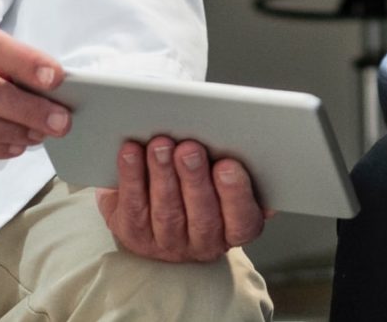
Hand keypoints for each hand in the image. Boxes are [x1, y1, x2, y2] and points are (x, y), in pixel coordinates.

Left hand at [94, 137, 271, 262]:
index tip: (227, 166)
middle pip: (202, 215)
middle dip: (194, 178)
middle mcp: (203, 241)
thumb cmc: (203, 188)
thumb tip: (255, 149)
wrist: (160, 215)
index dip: (235, 194)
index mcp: (235, 228)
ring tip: (160, 145)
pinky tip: (131, 153)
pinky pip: (133, 206)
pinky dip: (132, 177)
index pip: (242, 220)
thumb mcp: (229, 184)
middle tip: (189, 148)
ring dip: (162, 174)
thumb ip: (243, 170)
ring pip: (166, 210)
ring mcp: (167, 241)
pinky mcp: (134, 233)